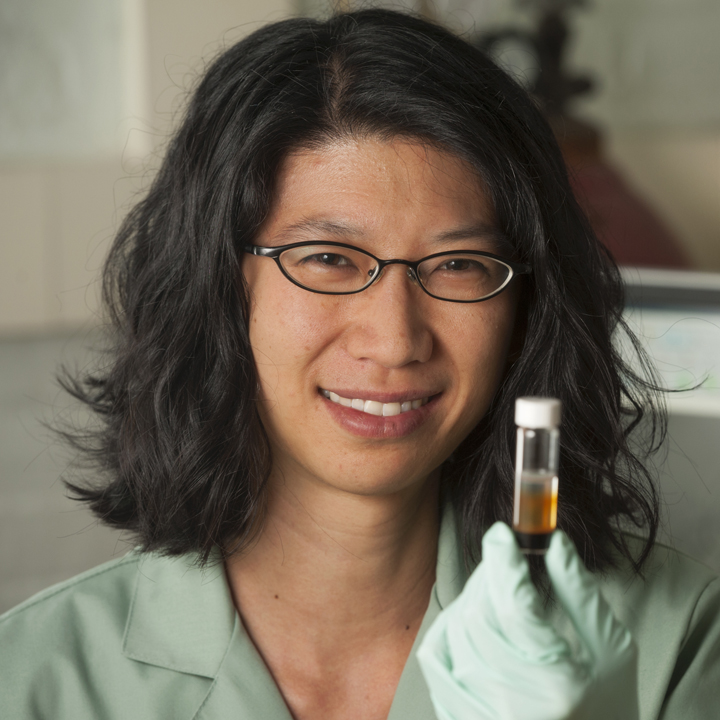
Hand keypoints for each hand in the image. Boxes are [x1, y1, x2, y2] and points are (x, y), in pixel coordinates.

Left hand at [417, 522, 637, 719]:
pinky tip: (469, 620)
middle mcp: (516, 707)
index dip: (503, 561)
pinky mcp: (463, 719)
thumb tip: (554, 540)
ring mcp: (485, 717)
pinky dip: (446, 628)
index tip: (502, 534)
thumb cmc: (611, 706)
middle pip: (478, 614)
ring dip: (469, 598)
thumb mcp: (612, 650)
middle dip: (488, 575)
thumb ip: (579, 593)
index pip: (514, 606)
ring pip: (453, 632)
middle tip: (503, 561)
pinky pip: (435, 659)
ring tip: (493, 591)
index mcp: (560, 686)